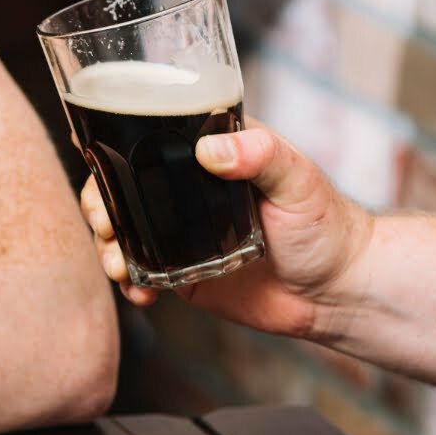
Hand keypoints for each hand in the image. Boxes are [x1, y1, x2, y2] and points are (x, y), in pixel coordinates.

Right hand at [79, 125, 373, 338]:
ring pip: (123, 231)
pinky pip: (140, 274)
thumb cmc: (327, 226)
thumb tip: (212, 149)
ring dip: (107, 247)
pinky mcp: (182, 271)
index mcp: (210, 155)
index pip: (148, 141)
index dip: (113, 153)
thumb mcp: (298, 180)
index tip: (98, 169)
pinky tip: (139, 293)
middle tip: (104, 225)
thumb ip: (261, 156)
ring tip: (116, 265)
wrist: (337, 292)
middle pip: (122, 188)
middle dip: (99, 206)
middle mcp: (188, 191)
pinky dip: (129, 284)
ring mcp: (181, 232)